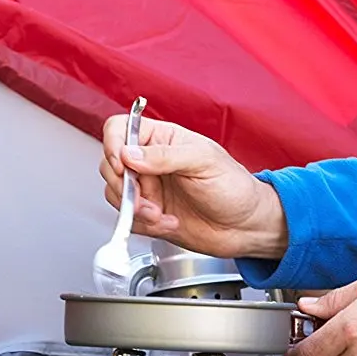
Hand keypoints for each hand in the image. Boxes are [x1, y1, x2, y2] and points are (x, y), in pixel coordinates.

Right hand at [99, 113, 288, 259]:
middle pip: (110, 164)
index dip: (113, 145)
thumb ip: (165, 156)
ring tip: (161, 213)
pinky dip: (144, 225)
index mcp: (164, 139)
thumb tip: (129, 154)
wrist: (246, 227)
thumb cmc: (235, 187)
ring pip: (115, 194)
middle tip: (146, 196)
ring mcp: (148, 189)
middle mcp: (151, 162)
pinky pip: (127, 219)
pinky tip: (169, 222)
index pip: (121, 129)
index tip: (123, 165)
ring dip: (135, 209)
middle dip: (125, 185)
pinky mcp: (149, 215)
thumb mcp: (204, 162)